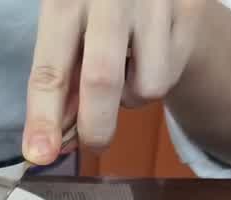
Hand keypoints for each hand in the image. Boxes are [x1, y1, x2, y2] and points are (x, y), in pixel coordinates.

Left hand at [23, 0, 208, 163]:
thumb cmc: (96, 7)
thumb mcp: (68, 25)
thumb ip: (60, 76)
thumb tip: (50, 140)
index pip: (51, 69)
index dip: (43, 117)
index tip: (40, 154)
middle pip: (102, 80)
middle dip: (95, 128)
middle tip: (94, 142)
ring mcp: (155, 1)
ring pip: (146, 87)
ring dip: (132, 96)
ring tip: (127, 68)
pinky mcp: (190, 11)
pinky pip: (172, 75)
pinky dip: (157, 76)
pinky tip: (151, 51)